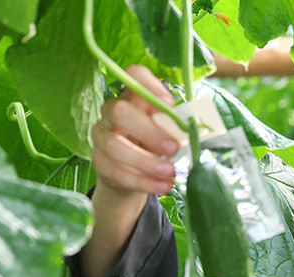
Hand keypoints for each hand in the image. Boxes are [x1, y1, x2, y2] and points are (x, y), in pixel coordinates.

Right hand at [90, 65, 179, 196]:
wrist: (135, 173)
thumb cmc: (156, 143)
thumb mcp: (169, 131)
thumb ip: (177, 126)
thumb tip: (194, 128)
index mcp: (134, 97)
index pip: (133, 74)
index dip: (149, 85)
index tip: (169, 104)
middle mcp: (112, 111)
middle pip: (120, 112)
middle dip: (149, 131)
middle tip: (174, 149)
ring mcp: (101, 135)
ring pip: (114, 145)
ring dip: (146, 161)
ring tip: (171, 173)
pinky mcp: (99, 160)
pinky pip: (116, 171)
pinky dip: (143, 181)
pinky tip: (162, 185)